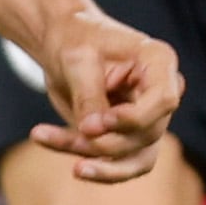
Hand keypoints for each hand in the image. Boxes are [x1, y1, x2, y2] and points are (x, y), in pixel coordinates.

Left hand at [12, 3, 182, 186]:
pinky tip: (46, 140)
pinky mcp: (128, 138)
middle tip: (46, 130)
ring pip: (134, 158)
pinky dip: (84, 161)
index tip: (97, 123)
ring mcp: (148, 119)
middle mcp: (160, 94)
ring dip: (90, 158)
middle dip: (101, 141)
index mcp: (159, 62)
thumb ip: (89, 98)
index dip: (134, 119)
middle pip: (146, 134)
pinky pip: (117, 164)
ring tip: (42, 136)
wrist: (62, 43)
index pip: (164, 101)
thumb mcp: (77, 61)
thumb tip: (92, 134)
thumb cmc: (74, 40)